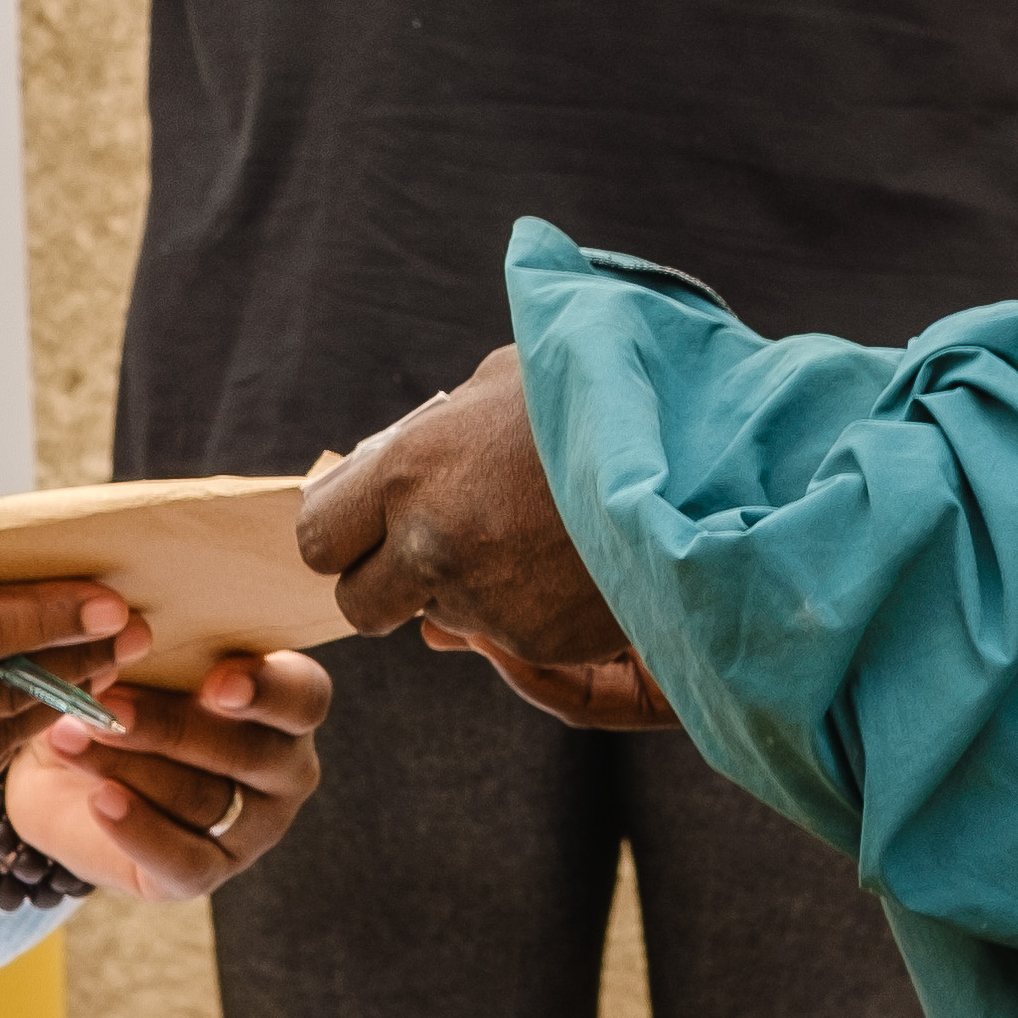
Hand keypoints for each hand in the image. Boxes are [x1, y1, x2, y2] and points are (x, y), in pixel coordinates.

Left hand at [1, 646, 336, 895]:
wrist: (68, 761)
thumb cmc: (124, 688)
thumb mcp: (136, 657)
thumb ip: (144, 650)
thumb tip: (118, 644)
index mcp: (286, 699)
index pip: (304, 696)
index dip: (268, 689)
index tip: (219, 685)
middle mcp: (283, 767)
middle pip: (246, 752)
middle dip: (170, 728)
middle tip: (107, 706)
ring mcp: (252, 827)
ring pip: (203, 800)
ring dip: (131, 767)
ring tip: (70, 738)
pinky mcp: (207, 871)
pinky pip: (182, 860)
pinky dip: (137, 829)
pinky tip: (100, 800)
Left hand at [298, 347, 666, 732]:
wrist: (701, 453)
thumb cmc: (595, 391)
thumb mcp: (504, 375)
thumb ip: (435, 424)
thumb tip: (391, 456)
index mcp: (408, 470)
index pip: (316, 536)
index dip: (341, 531)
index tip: (369, 519)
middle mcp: (431, 545)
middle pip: (358, 604)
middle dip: (385, 580)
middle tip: (428, 545)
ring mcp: (484, 602)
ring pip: (433, 620)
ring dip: (457, 591)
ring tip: (518, 536)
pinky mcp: (535, 642)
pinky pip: (501, 635)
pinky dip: (519, 608)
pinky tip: (561, 560)